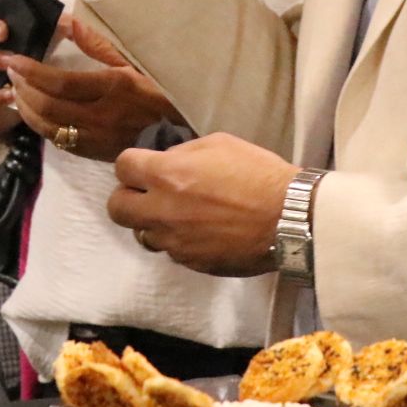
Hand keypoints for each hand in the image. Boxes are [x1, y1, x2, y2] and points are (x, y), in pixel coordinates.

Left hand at [4, 17, 182, 161]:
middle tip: (10, 71)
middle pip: (48, 105)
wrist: (172, 135)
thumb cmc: (153, 93)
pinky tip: (30, 111)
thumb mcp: (131, 63)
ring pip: (47, 126)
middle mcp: (100, 115)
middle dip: (23, 88)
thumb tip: (71, 24)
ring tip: (15, 89)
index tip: (14, 60)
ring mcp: (94, 138)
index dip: (32, 72)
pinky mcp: (90, 153)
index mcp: (112, 87)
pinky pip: (55, 140)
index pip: (60, 82)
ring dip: (24, 107)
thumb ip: (98, 45)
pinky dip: (37, 124)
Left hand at [106, 132, 298, 276]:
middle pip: (116, 209)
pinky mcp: (192, 263)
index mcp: (166, 175)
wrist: (289, 218)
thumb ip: (184, 153)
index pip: (122, 167)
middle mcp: (162, 210)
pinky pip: (172, 252)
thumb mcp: (219, 144)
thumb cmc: (258, 173)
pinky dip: (179, 241)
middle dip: (127, 198)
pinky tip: (202, 231)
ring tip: (178, 215)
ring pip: (142, 235)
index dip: (131, 165)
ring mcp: (175, 242)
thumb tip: (167, 161)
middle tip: (148, 194)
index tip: (144, 166)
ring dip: (153, 223)